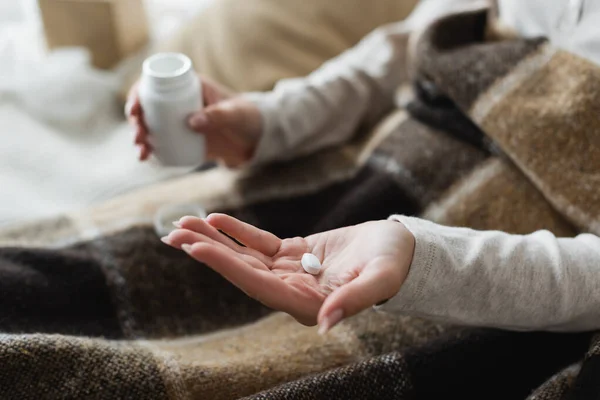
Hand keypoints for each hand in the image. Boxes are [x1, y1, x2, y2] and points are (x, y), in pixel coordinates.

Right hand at [125, 76, 262, 166]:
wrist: (257, 140)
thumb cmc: (247, 118)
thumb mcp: (234, 114)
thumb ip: (217, 115)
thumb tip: (191, 121)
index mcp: (189, 86)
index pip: (155, 85)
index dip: (138, 95)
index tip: (134, 110)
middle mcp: (179, 102)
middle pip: (147, 108)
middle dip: (136, 122)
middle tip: (139, 137)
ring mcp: (179, 122)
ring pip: (151, 127)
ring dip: (140, 138)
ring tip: (142, 153)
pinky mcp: (183, 139)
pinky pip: (162, 143)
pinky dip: (152, 150)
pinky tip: (146, 158)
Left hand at [161, 214, 415, 333]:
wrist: (401, 252)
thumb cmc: (395, 265)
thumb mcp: (380, 279)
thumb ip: (353, 302)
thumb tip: (326, 326)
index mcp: (308, 304)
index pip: (258, 285)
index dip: (227, 267)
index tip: (196, 249)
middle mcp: (292, 292)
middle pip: (242, 271)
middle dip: (208, 251)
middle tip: (173, 233)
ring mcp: (290, 273)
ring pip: (245, 256)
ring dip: (214, 240)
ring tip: (182, 224)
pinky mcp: (294, 254)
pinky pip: (260, 243)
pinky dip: (238, 232)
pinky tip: (215, 219)